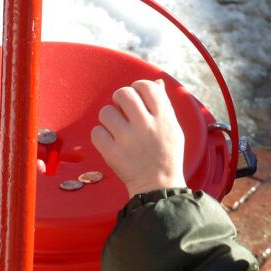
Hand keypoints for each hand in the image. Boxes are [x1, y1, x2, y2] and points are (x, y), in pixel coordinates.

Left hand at [91, 79, 186, 196]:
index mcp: (163, 119)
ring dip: (109, 117)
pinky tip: (110, 141)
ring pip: (106, 112)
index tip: (136, 95)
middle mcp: (146, 127)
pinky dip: (101, 135)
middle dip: (120, 98)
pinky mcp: (113, 154)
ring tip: (116, 128)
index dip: (138, 87)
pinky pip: (96, 132)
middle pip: (124, 94)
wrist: (158, 187)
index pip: (146, 87)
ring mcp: (128, 141)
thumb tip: (156, 83)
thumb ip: (164, 105)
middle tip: (122, 109)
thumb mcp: (173, 129)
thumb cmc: (167, 156)